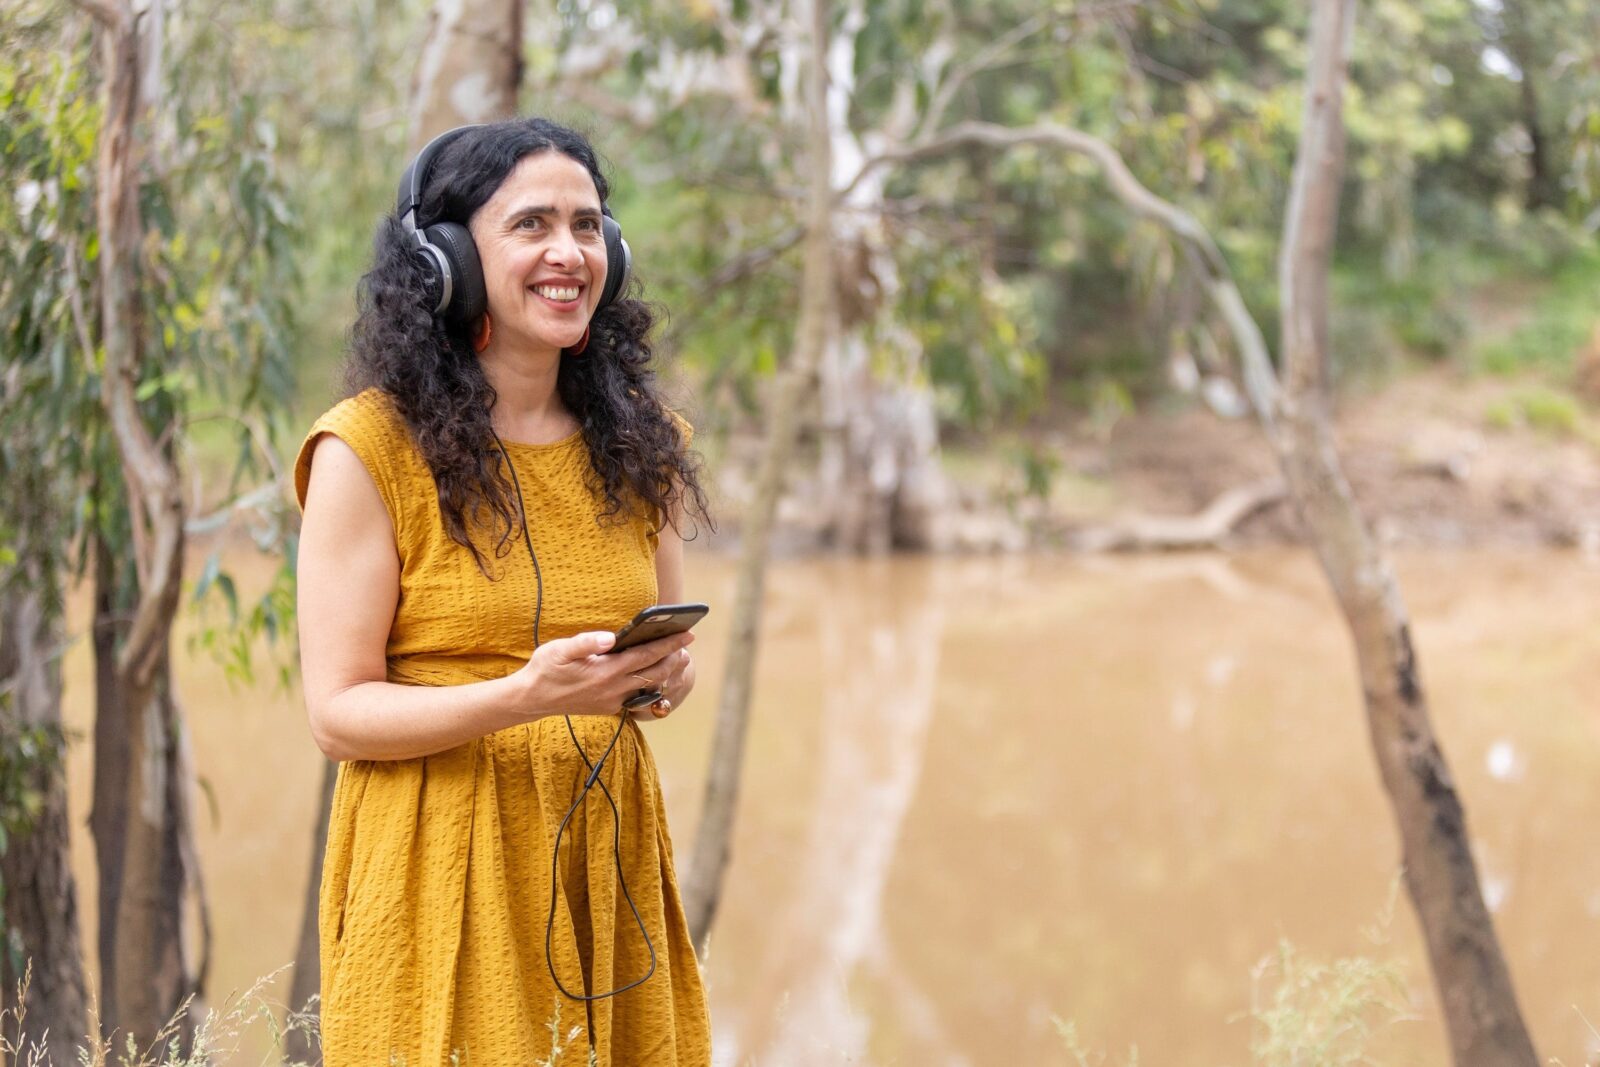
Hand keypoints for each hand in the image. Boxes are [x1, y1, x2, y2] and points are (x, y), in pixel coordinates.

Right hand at [516, 630, 695, 719]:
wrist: (532, 699)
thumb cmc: (545, 669)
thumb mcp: (559, 650)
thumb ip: (586, 642)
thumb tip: (610, 637)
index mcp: (605, 672)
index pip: (646, 655)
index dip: (669, 644)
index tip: (687, 634)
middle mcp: (614, 690)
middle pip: (655, 672)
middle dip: (674, 657)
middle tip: (687, 643)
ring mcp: (613, 701)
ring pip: (650, 687)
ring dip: (666, 672)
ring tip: (677, 657)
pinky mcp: (609, 708)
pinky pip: (638, 697)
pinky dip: (652, 685)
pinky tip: (654, 675)